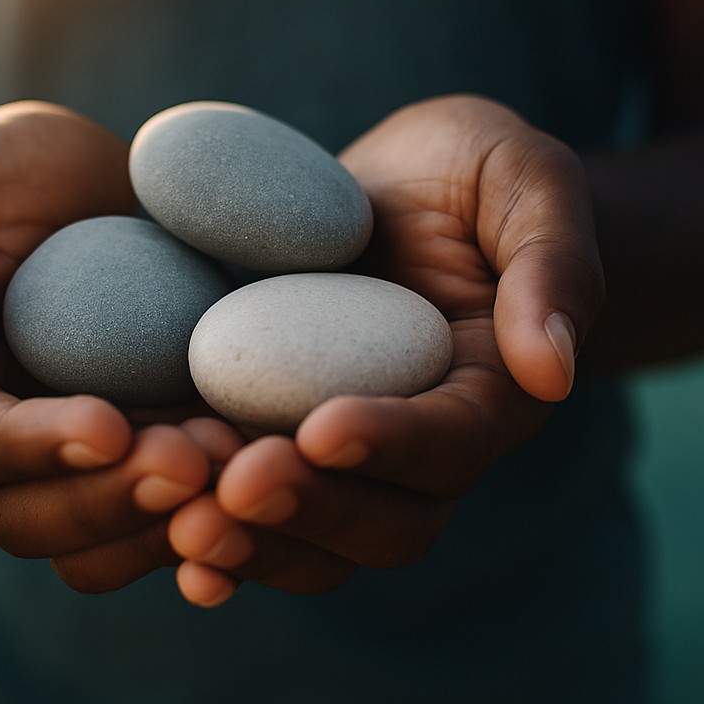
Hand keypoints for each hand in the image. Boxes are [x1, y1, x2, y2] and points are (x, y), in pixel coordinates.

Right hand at [0, 101, 229, 590]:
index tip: (108, 425)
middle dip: (113, 501)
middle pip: (32, 516)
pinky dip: (216, 507)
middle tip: (198, 462)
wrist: (73, 186)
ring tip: (243, 465)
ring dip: (172, 520)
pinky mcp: (149, 441)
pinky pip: (172, 507)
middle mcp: (3, 440)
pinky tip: (272, 468)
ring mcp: (79, 451)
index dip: (31, 447)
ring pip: (105, 535)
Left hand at [168, 94, 605, 604]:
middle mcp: (418, 437)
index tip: (323, 427)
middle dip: (309, 509)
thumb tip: (553, 371)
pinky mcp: (280, 424)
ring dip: (248, 534)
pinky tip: (149, 513)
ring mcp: (345, 439)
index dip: (393, 443)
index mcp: (488, 388)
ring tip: (176, 515)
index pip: (454, 442)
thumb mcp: (528, 181)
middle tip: (230, 489)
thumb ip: (552, 264)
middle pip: (383, 518)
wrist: (405, 181)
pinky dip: (210, 516)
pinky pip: (250, 494)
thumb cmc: (475, 169)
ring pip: (312, 530)